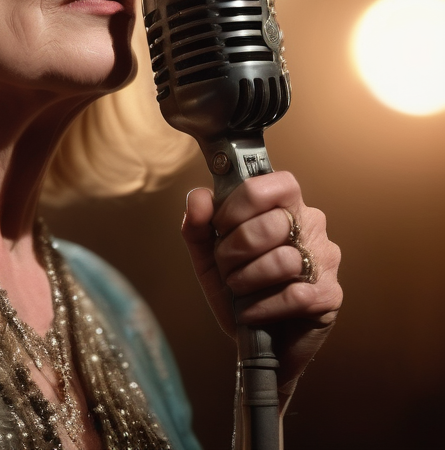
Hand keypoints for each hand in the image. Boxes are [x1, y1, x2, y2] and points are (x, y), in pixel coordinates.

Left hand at [181, 171, 341, 405]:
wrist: (257, 342)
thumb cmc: (238, 289)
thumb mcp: (207, 255)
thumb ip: (198, 222)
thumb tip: (199, 198)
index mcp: (283, 205)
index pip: (266, 185)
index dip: (236, 206)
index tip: (220, 227)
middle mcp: (310, 225)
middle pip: (270, 223)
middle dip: (234, 250)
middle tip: (227, 267)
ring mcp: (325, 258)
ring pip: (282, 259)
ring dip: (247, 280)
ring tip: (239, 290)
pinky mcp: (330, 295)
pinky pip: (294, 295)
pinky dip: (262, 307)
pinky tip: (252, 312)